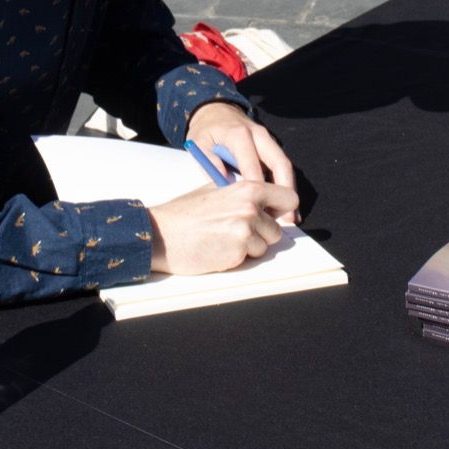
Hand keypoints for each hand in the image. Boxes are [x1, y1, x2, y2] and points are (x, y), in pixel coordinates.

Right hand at [147, 179, 298, 273]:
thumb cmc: (183, 214)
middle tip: (233, 232)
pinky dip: (237, 257)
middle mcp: (250, 208)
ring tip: (222, 239)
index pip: (289, 198)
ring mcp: (245, 231)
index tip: (271, 216)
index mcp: (248, 189)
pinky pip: (249, 259)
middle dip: (261, 234)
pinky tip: (217, 248)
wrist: (159, 234)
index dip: (280, 210)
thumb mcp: (213, 190)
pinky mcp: (237, 252)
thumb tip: (263, 200)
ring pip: (264, 247)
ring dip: (249, 248)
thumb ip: (241, 192)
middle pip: (277, 230)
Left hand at [186, 102, 298, 223]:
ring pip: (285, 165)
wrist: (216, 111)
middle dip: (285, 190)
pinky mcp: (271, 146)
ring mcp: (268, 140)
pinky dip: (285, 185)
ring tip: (292, 216)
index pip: (253, 163)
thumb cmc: (206, 131)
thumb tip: (224, 184)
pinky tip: (287, 206)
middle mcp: (259, 135)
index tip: (260, 210)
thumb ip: (209, 163)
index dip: (258, 188)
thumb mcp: (198, 144)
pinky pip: (282, 166)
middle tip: (287, 217)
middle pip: (280, 163)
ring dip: (289, 190)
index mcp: (239, 134)